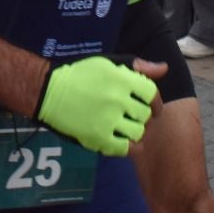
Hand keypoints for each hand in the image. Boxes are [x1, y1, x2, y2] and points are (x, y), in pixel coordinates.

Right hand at [36, 55, 159, 154]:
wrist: (50, 91)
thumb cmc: (81, 74)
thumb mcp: (109, 63)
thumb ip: (138, 67)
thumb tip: (164, 69)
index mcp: (122, 79)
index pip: (152, 94)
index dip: (155, 103)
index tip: (152, 108)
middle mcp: (117, 100)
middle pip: (145, 115)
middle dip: (141, 116)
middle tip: (132, 117)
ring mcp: (108, 120)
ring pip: (137, 133)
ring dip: (134, 131)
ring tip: (124, 128)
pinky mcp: (98, 137)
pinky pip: (123, 148)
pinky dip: (126, 146)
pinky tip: (119, 140)